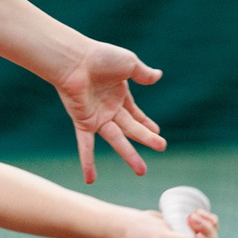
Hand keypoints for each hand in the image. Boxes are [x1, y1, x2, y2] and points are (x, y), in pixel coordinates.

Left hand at [57, 42, 165, 184]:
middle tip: (162, 147)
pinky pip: (85, 145)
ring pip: (116, 139)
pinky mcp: (83, 122)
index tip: (157, 133)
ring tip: (142, 171)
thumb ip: (143, 73)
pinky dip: (87, 162)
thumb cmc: (100, 57)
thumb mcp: (129, 63)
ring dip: (129, 155)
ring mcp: (96, 117)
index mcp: (120, 95)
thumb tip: (158, 76)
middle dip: (147, 138)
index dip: (147, 124)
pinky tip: (90, 179)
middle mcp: (109, 109)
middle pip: (131, 128)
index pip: (136, 114)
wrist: (75, 59)